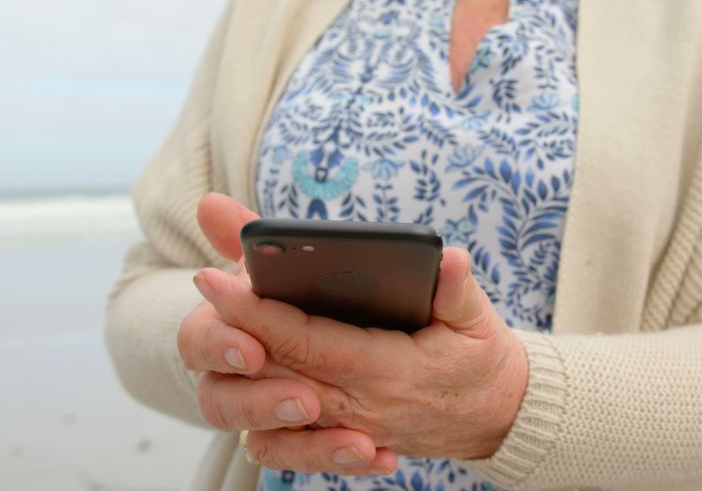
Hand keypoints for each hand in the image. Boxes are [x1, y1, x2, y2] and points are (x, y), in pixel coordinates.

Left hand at [188, 193, 528, 469]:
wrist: (499, 419)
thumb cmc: (482, 360)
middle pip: (279, 369)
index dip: (259, 310)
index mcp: (390, 371)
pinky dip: (261, 418)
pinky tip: (242, 383)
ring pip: (276, 406)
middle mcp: (362, 406)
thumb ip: (457, 289)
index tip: (218, 275)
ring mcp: (351, 428)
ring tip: (217, 332)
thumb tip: (450, 259)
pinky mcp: (349, 439)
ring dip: (240, 374)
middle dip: (233, 330)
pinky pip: (291, 443)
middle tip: (203, 285)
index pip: (308, 340)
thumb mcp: (478, 320)